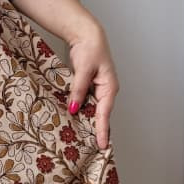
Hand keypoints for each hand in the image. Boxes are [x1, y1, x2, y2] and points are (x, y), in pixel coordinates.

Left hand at [66, 21, 118, 149]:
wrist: (86, 34)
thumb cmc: (90, 49)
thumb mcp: (83, 69)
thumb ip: (78, 89)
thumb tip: (74, 109)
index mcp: (109, 87)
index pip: (104, 113)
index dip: (102, 130)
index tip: (102, 145)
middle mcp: (106, 90)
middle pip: (101, 115)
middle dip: (97, 131)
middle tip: (94, 149)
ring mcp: (98, 89)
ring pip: (94, 110)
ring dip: (89, 123)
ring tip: (85, 141)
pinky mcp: (90, 87)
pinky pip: (87, 103)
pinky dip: (83, 112)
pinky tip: (77, 121)